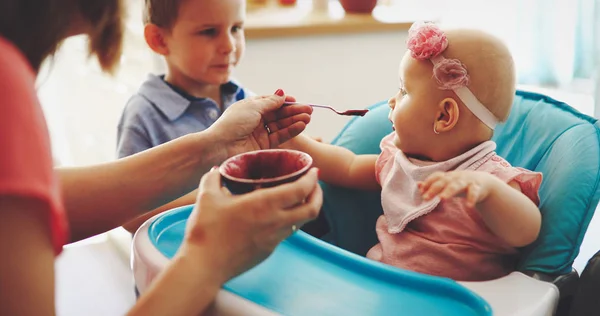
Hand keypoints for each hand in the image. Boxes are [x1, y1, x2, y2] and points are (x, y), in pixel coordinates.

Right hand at [181, 167, 321, 283]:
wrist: (204, 267)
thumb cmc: (206, 230)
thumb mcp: (206, 197)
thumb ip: (213, 178)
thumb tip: (216, 169)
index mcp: (265, 204)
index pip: (301, 190)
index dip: (311, 180)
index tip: (314, 171)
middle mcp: (275, 222)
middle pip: (311, 210)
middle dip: (318, 195)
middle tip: (314, 186)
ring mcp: (274, 240)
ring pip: (300, 223)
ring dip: (304, 209)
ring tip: (297, 200)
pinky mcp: (267, 252)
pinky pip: (285, 234)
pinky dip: (288, 222)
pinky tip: (275, 217)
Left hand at [208, 89, 312, 158]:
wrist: (221, 146)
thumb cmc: (233, 123)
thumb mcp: (253, 107)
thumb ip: (270, 102)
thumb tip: (282, 94)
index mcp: (251, 107)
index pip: (271, 103)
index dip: (284, 102)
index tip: (296, 101)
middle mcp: (256, 119)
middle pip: (279, 114)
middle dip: (294, 111)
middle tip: (309, 110)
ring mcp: (260, 133)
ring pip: (281, 125)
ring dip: (295, 120)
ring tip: (308, 118)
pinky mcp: (264, 145)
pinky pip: (280, 136)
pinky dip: (291, 130)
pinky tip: (301, 125)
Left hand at [418, 170, 495, 207]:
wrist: (484, 182)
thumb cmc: (461, 184)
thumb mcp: (448, 183)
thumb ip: (434, 184)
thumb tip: (418, 185)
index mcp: (448, 176)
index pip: (436, 177)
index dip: (428, 182)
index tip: (421, 191)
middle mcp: (456, 177)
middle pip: (444, 181)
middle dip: (434, 189)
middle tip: (426, 198)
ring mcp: (467, 181)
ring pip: (457, 185)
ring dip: (449, 191)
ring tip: (442, 198)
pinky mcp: (477, 187)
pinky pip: (474, 192)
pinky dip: (472, 198)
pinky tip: (468, 206)